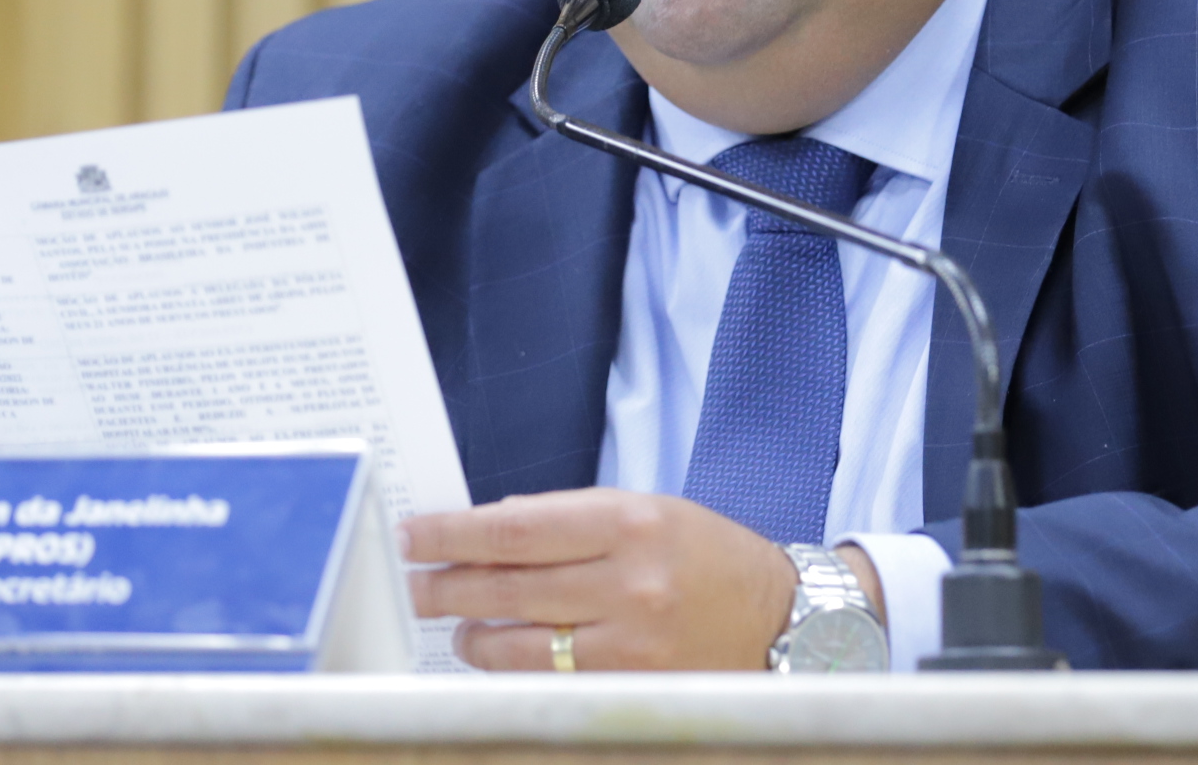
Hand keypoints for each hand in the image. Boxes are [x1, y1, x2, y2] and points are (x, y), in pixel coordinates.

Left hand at [402, 488, 874, 670]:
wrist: (784, 619)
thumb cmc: (709, 556)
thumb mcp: (646, 510)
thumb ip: (570, 518)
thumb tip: (492, 527)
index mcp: (628, 521)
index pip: (513, 528)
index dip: (452, 533)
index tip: (416, 534)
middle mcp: (628, 581)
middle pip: (506, 585)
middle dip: (447, 585)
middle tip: (413, 583)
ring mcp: (630, 642)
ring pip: (519, 644)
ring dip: (472, 635)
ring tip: (453, 625)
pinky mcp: (632, 686)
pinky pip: (551, 679)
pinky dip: (513, 669)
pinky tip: (496, 655)